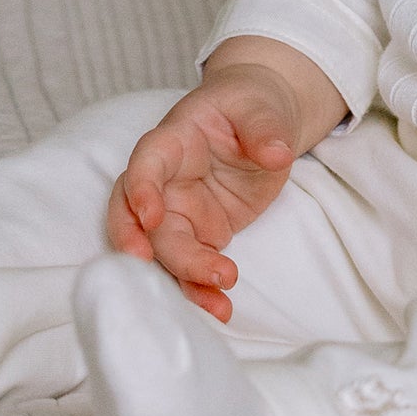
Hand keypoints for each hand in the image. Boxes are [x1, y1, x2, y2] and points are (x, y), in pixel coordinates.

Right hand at [106, 38, 345, 320]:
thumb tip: (277, 152)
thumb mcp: (261, 107)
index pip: (146, 161)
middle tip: (150, 265)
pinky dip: (201, 290)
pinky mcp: (199, 233)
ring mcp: (179, 210)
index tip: (151, 216)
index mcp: (174, 139)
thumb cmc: (251, 106)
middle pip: (140, 215)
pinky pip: (190, 266)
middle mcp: (166, 179)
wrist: (261, 121)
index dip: (141, 188)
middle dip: (140, 243)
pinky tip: (221, 309)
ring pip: (163, 249)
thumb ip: (264, 129)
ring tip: (218, 300)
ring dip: (182, 277)